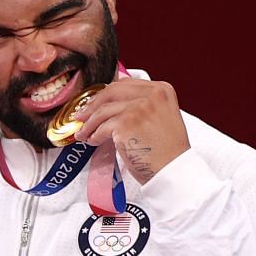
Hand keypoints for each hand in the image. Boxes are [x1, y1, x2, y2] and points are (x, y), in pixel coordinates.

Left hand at [73, 77, 189, 182]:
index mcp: (162, 90)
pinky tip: (93, 140)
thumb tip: (115, 104)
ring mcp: (137, 108)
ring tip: (83, 132)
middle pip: (111, 92)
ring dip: (89, 123)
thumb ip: (145, 105)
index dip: (107, 93)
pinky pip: (102, 128)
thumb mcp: (164, 117)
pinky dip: (94, 135)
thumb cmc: (169, 152)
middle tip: (82, 115)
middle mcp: (151, 95)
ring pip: (103, 111)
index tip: (97, 101)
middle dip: (93, 104)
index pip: (126, 84)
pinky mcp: (125, 124)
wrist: (174, 171)